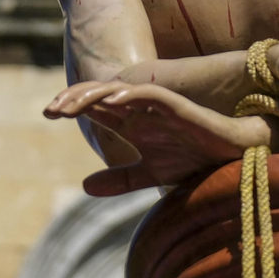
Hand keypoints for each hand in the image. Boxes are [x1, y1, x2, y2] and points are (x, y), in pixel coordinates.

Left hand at [45, 80, 271, 195]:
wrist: (232, 158)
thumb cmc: (193, 160)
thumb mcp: (150, 174)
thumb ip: (120, 179)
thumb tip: (83, 186)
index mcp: (132, 123)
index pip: (95, 108)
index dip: (71, 106)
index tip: (47, 112)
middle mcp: (141, 111)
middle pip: (100, 96)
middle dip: (74, 98)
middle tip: (49, 109)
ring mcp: (158, 107)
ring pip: (119, 91)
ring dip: (94, 95)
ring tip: (70, 105)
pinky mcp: (177, 107)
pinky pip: (150, 96)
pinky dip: (130, 95)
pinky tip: (112, 100)